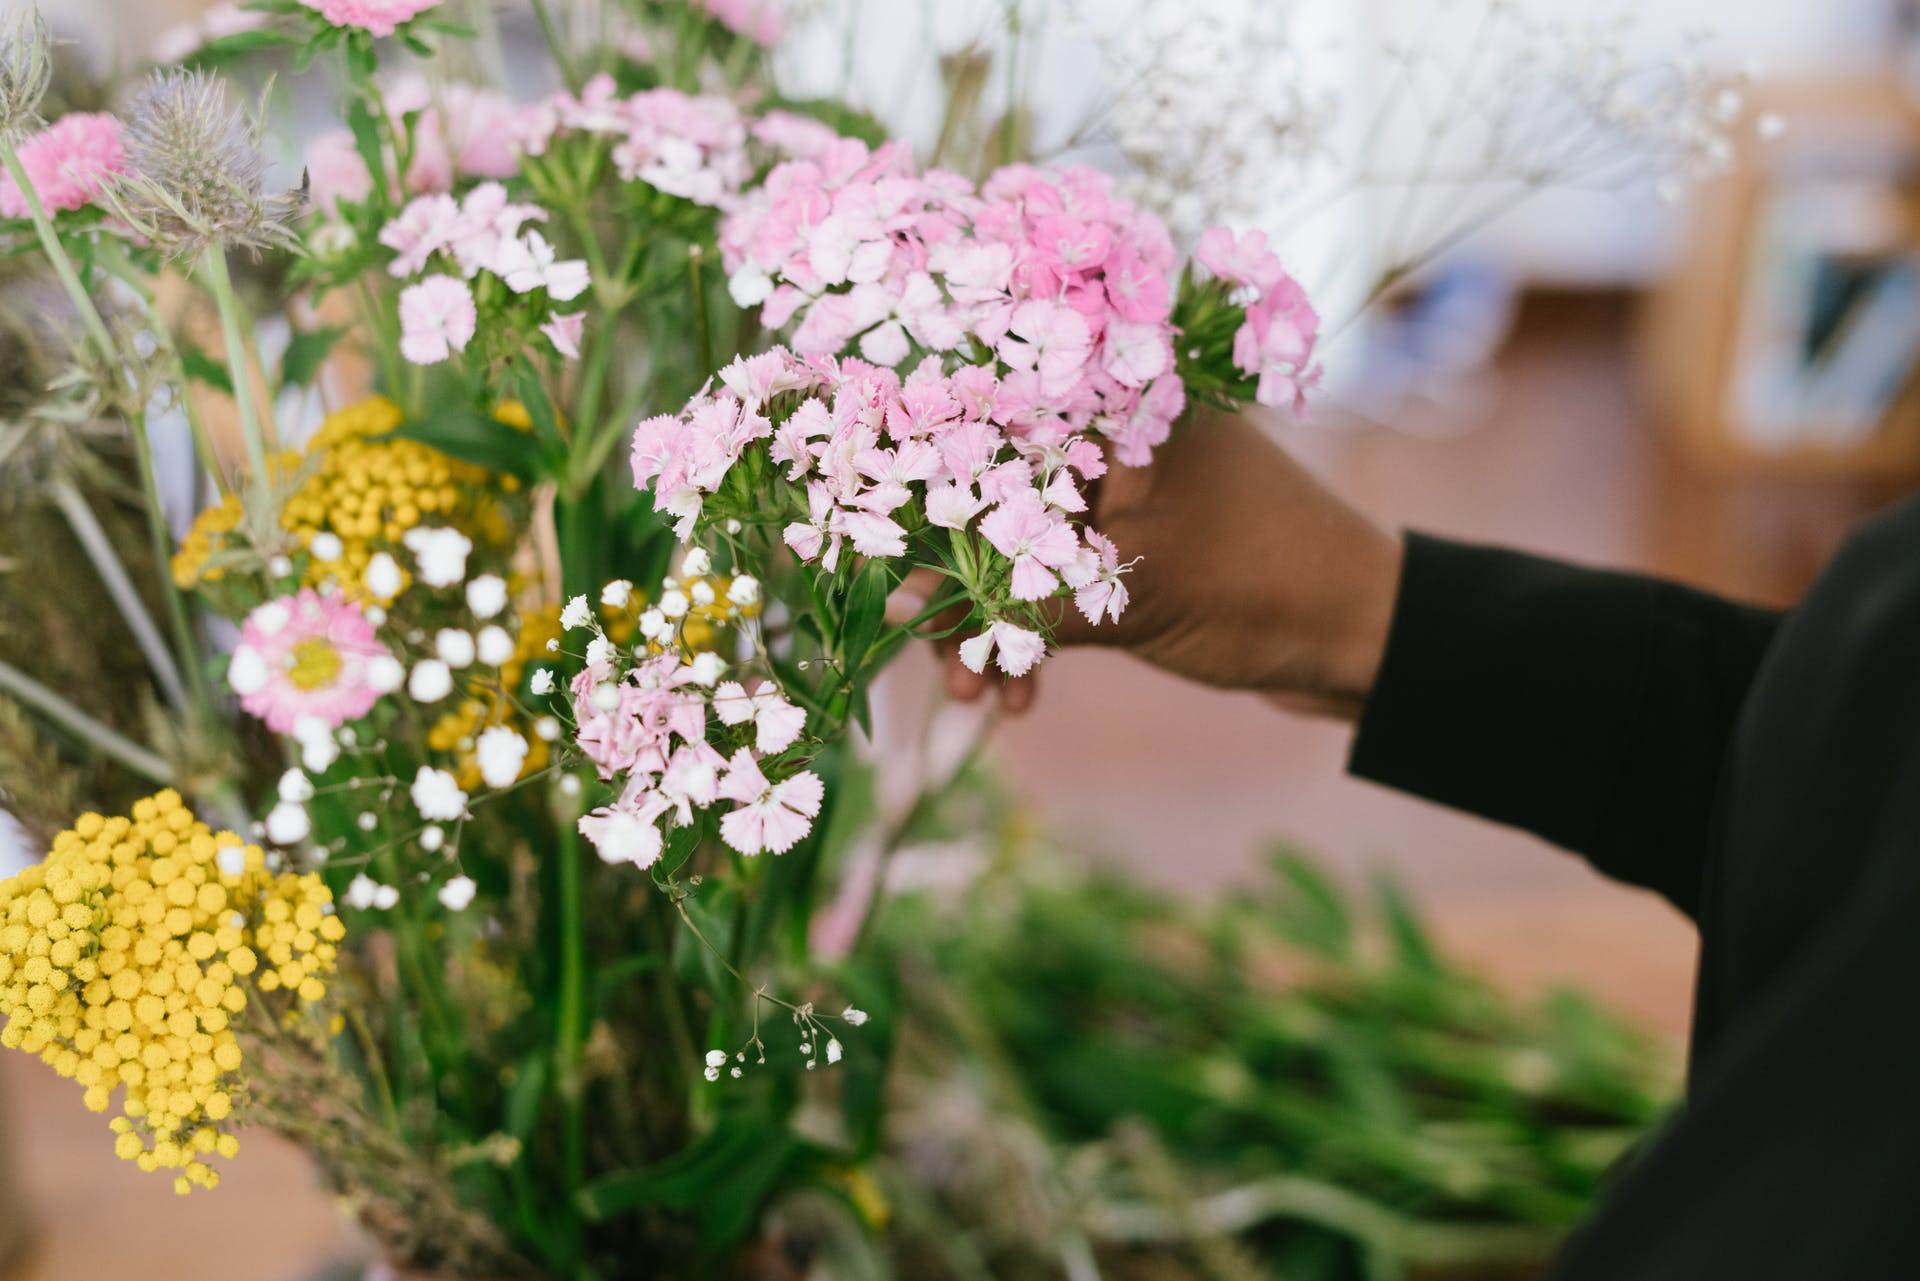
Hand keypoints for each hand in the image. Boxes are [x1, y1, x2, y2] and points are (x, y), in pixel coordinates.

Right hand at [930, 408, 1404, 719]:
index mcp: (1123, 408)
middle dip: (959, 582)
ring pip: (1024, 553)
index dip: (928, 495)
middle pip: (999, 499)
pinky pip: (1059, 587)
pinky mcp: (1136, 554)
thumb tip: (906, 612)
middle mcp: (1118, 441)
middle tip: (924, 648)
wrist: (1368, 640)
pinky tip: (1018, 697)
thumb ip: (1021, 598)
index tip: (886, 560)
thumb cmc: (1265, 584)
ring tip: (974, 691)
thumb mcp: (1132, 592)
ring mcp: (1128, 500)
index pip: (994, 430)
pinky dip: (1036, 638)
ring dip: (993, 625)